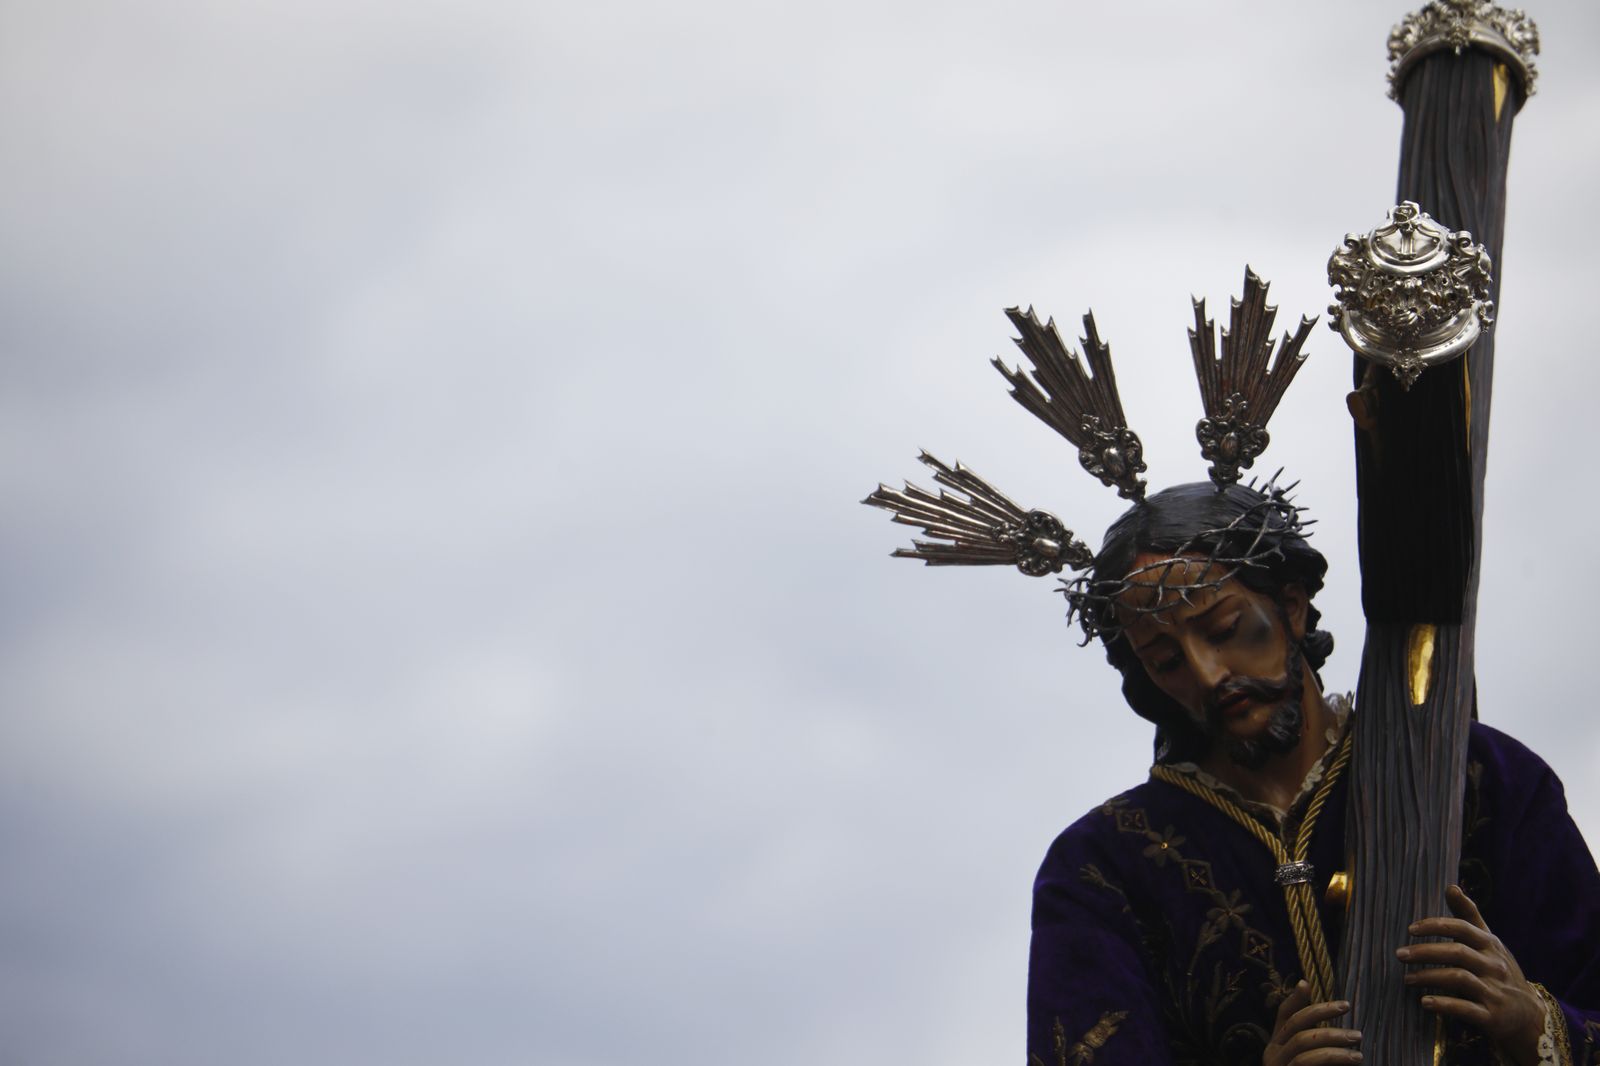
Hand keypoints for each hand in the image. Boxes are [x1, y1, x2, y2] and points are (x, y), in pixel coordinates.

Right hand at [1263, 980, 1361, 1065]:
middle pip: (1295, 1023)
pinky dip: (1331, 1056)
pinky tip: (1352, 1059)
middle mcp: (1272, 1052)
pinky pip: (1306, 1060)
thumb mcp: (1313, 1060)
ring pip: (1302, 1040)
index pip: (1284, 1015)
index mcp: (1277, 1045)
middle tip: (1347, 1005)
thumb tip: (1343, 1031)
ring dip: (1332, 1036)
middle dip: (1322, 1011)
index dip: (1294, 998)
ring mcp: (1276, 1064)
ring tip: (1358, 1038)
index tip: (1306, 983)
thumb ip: (1318, 1046)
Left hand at [1399, 884, 1544, 1065]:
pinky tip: (1424, 1002)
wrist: (1529, 1016)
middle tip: (1399, 954)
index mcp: (1491, 945)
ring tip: (1407, 979)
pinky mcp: (1492, 1017)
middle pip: (1457, 952)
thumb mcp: (1489, 943)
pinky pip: (1465, 1009)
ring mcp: (1495, 991)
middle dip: (1425, 952)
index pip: (1462, 928)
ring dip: (1429, 977)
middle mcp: (1494, 966)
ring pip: (1459, 979)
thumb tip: (1451, 886)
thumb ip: (1469, 916)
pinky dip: (1443, 1004)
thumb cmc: (1500, 971)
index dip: (1436, 926)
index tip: (1410, 929)